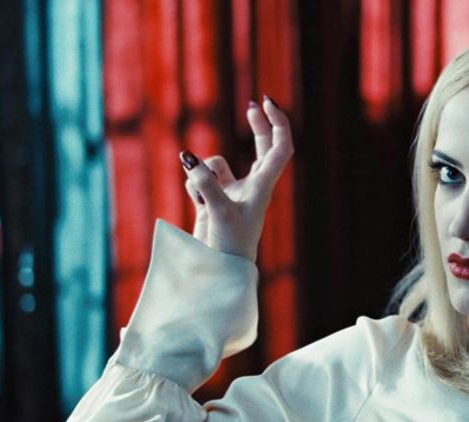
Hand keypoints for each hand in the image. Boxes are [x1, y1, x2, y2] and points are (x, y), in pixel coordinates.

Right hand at [180, 95, 293, 261]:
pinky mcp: (215, 201)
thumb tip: (188, 158)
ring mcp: (234, 193)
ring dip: (205, 171)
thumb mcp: (218, 212)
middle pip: (262, 147)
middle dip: (258, 125)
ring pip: (218, 164)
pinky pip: (200, 179)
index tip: (265, 103)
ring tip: (203, 199)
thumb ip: (204, 184)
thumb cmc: (229, 246)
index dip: (277, 124)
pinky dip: (194, 186)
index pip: (280, 148)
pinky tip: (198, 208)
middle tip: (251, 103)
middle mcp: (253, 187)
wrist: (219, 271)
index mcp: (264, 186)